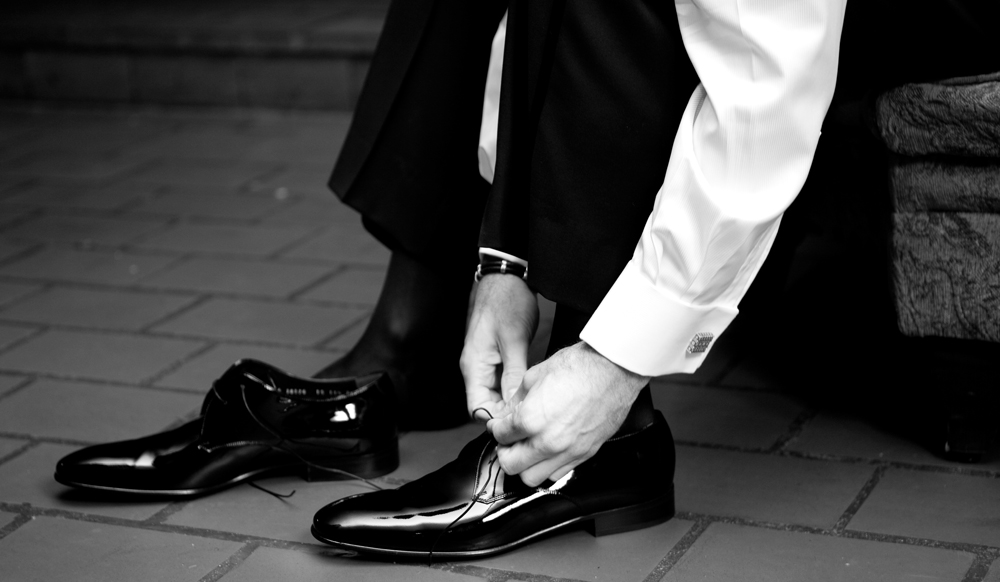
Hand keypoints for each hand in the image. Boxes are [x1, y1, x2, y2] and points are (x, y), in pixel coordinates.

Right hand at [460, 274, 538, 421]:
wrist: (507, 278)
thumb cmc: (507, 302)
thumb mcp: (514, 340)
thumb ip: (513, 373)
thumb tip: (514, 404)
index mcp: (474, 365)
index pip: (476, 407)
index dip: (496, 419)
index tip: (518, 424)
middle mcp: (475, 366)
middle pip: (486, 403)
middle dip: (506, 413)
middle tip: (531, 417)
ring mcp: (485, 362)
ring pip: (495, 393)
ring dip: (511, 401)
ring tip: (533, 406)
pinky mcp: (495, 356)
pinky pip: (501, 381)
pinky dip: (514, 388)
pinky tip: (530, 390)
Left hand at [486, 341, 648, 486]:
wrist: (614, 370)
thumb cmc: (580, 367)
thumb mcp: (536, 375)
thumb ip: (517, 398)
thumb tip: (509, 411)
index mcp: (531, 420)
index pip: (500, 436)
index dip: (495, 429)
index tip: (498, 426)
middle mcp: (548, 441)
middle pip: (511, 465)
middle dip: (505, 452)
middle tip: (507, 441)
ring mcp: (568, 451)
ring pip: (532, 478)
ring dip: (524, 465)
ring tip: (526, 450)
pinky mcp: (585, 454)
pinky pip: (557, 474)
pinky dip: (546, 467)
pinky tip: (546, 452)